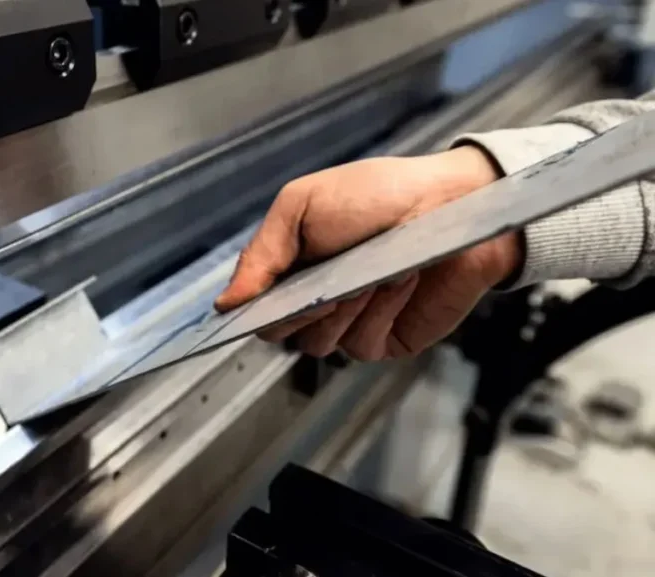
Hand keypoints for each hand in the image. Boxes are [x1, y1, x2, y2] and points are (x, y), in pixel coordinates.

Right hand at [214, 146, 522, 360]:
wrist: (452, 202)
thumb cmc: (378, 194)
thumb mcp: (301, 205)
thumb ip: (261, 254)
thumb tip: (225, 303)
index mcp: (289, 268)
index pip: (252, 308)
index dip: (253, 308)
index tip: (263, 299)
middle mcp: (314, 300)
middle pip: (279, 332)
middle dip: (301, 304)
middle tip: (328, 275)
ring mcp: (348, 323)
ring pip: (317, 344)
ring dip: (344, 306)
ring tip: (375, 269)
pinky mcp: (384, 339)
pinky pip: (360, 344)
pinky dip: (378, 311)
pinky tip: (398, 281)